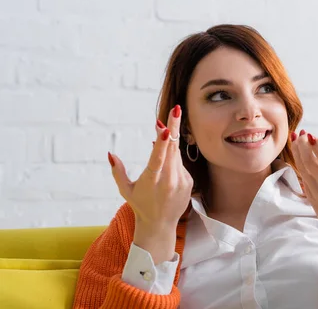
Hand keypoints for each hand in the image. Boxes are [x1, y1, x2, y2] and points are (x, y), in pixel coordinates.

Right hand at [107, 105, 193, 262]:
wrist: (160, 225)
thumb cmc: (140, 205)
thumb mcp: (125, 190)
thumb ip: (117, 171)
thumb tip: (110, 153)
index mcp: (152, 180)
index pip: (158, 159)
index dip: (162, 142)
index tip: (166, 128)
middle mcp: (168, 180)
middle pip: (172, 149)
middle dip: (173, 128)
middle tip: (175, 109)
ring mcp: (181, 181)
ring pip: (176, 154)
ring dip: (170, 143)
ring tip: (165, 130)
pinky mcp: (189, 182)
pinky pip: (181, 164)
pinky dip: (173, 158)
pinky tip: (167, 162)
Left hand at [290, 130, 317, 252]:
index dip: (316, 146)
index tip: (311, 135)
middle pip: (310, 163)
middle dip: (303, 146)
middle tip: (300, 134)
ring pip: (303, 170)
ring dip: (298, 154)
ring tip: (295, 141)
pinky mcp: (312, 200)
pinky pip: (304, 181)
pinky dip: (300, 167)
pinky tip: (298, 157)